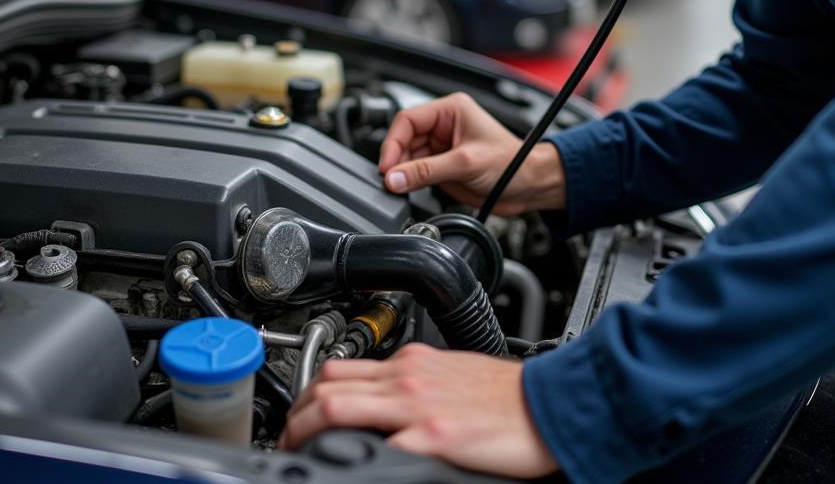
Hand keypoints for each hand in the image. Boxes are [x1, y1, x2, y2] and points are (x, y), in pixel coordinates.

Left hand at [278, 344, 558, 479]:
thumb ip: (413, 386)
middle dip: (295, 412)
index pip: (341, 367)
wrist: (549, 402)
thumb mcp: (450, 377)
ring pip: (337, 404)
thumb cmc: (506, 394)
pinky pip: (381, 445)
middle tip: (286, 438)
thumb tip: (384, 405)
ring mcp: (416, 405)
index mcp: (410, 362)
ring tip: (295, 450)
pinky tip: (344, 471)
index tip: (297, 416)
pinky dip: (353, 459)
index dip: (308, 393)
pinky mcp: (434, 436)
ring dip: (305, 428)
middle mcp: (406, 376)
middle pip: (328, 382)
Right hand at [378, 92, 566, 214]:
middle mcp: (443, 125)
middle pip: (404, 139)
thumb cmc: (512, 163)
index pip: (408, 120)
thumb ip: (426, 172)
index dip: (393, 143)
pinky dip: (410, 181)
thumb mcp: (466, 164)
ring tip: (399, 187)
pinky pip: (417, 172)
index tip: (387, 166)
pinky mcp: (442, 166)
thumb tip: (394, 177)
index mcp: (450, 110)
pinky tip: (409, 189)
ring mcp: (442, 147)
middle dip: (396, 160)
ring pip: (408, 157)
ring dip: (402, 172)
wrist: (530, 186)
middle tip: (391, 180)